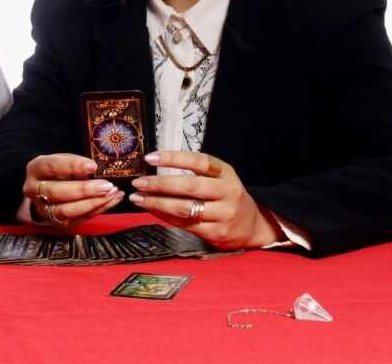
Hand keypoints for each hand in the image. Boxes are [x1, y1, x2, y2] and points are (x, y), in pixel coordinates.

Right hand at [23, 153, 124, 226]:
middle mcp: (35, 190)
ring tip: (112, 194)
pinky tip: (113, 200)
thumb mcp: (63, 161)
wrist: (47, 189)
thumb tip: (97, 169)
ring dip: (92, 203)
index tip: (93, 166)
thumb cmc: (58, 171)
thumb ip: (76, 164)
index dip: (72, 166)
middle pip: (56, 192)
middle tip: (106, 186)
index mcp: (36, 169)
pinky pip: (78, 218)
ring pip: (65, 210)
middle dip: (84, 190)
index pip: (51, 166)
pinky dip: (98, 209)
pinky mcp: (57, 222)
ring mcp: (44, 209)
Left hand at [128, 151, 282, 248]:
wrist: (252, 225)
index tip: (150, 158)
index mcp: (226, 174)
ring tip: (138, 198)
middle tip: (138, 182)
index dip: (173, 158)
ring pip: (184, 208)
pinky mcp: (217, 234)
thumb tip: (157, 164)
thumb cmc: (226, 196)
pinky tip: (152, 210)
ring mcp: (223, 215)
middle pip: (189, 186)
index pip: (198, 161)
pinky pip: (184, 224)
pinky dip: (164, 217)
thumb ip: (196, 171)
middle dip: (159, 184)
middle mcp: (227, 193)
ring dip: (156, 203)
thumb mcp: (219, 177)